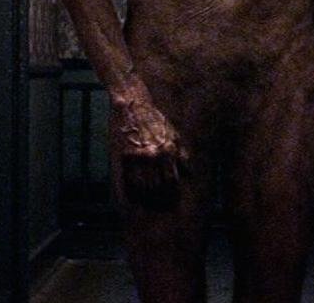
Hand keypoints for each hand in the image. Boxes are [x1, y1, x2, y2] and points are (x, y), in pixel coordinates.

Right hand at [110, 88, 188, 206]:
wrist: (134, 106)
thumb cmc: (155, 120)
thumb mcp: (174, 134)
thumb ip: (181, 154)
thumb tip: (188, 172)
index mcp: (169, 150)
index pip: (172, 180)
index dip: (171, 193)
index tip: (169, 201)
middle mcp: (156, 154)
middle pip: (158, 185)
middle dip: (158, 198)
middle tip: (156, 206)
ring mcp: (140, 155)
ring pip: (143, 185)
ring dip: (144, 197)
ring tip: (144, 203)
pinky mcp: (126, 155)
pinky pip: (128, 178)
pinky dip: (130, 189)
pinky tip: (131, 195)